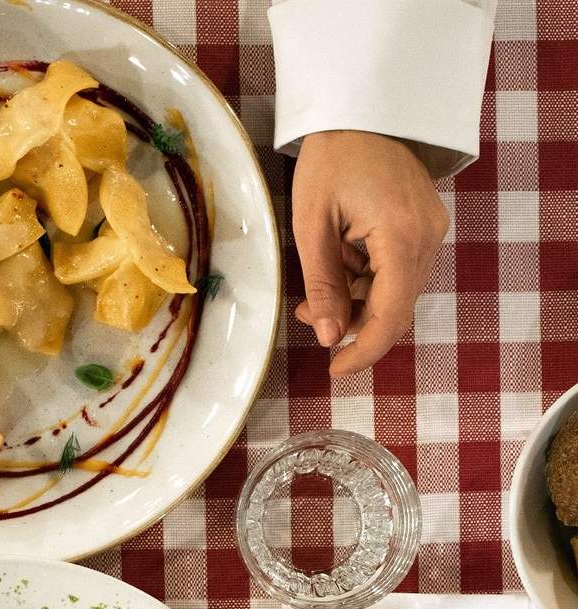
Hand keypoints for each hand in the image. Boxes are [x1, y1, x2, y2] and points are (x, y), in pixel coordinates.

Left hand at [291, 130, 449, 375]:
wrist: (359, 109)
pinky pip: (396, 272)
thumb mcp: (312, 227)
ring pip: (394, 294)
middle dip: (349, 322)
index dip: (363, 351)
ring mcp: (430, 232)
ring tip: (314, 288)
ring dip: (354, 302)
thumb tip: (328, 336)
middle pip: (393, 309)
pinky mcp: (423, 226)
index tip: (335, 370)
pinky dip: (365, 282)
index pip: (390, 317)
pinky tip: (337, 266)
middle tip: (307, 312)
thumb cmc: (331, 158)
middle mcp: (427, 239)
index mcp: (402, 239)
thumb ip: (323, 286)